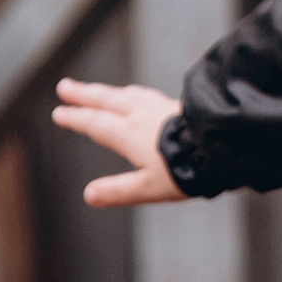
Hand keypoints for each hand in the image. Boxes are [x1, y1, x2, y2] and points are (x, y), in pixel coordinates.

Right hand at [52, 78, 186, 206]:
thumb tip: (89, 195)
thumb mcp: (149, 187)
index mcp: (130, 134)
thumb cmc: (186, 169)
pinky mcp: (178, 105)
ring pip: (128, 94)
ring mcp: (161, 107)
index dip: (76, 118)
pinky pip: (147, 95)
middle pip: (107, 100)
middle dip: (85, 94)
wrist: (223, 144)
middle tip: (65, 85)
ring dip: (109, 91)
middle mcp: (142, 115)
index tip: (59, 112)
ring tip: (100, 90)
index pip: (96, 123)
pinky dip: (134, 93)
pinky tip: (141, 96)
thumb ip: (118, 191)